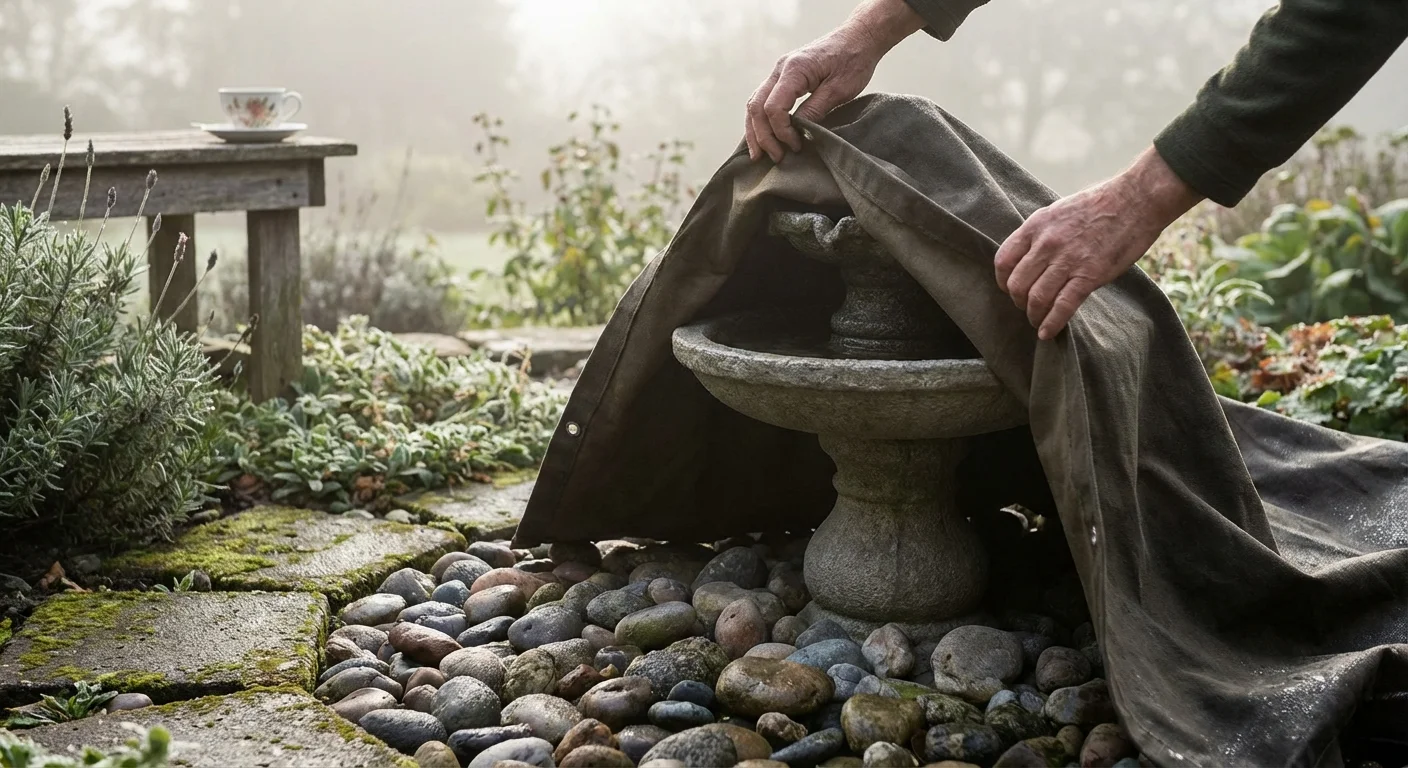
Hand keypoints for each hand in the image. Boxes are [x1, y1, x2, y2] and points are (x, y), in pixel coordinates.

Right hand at [746, 0, 924, 162]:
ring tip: (760, 155)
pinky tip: (764, 137)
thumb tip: (797, 132)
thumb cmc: (853, 60)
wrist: (859, 37)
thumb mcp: (839, 90)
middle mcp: (780, 69)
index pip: (773, 107)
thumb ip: (815, 110)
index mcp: (794, 69)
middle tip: (776, 158)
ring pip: (754, 104)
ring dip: (756, 131)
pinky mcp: (783, 77)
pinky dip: (761, 121)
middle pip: (756, 107)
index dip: (781, 132)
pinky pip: (763, 100)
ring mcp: (779, 72)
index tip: (796, 146)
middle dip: (763, 136)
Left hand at [995, 148, 1202, 338]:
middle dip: (1018, 302)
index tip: (1010, 289)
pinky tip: (1048, 333)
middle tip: (1027, 307)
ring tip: (1037, 321)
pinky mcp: (1089, 275)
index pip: (1003, 261)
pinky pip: (1062, 306)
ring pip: (1036, 299)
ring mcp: (1068, 261)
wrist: (1137, 199)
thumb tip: (1031, 257)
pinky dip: (1052, 324)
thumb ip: (1041, 234)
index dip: (1003, 281)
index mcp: (1036, 226)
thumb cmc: (1100, 204)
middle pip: (1016, 285)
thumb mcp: (1059, 211)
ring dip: (1034, 316)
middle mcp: (1046, 244)